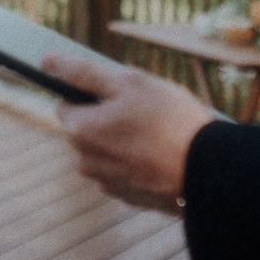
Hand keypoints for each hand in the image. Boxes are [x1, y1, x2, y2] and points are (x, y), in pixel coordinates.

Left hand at [47, 55, 216, 214]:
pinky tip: (165, 155)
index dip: (93, 93)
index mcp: (80, 132)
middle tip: (146, 111)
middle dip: (110, 118)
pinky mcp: (131, 198)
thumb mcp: (128, 82)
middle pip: (89, 129)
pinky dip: (140, 162)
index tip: (121, 93)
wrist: (210, 172)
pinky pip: (127, 171)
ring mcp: (109, 183)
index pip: (67, 103)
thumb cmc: (170, 121)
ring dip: (126, 141)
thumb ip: (83, 71)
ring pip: (109, 151)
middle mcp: (86, 162)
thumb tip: (48, 61)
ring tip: (160, 134)